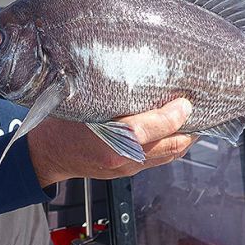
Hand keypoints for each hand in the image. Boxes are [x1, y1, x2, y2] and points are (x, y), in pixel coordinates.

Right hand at [28, 98, 197, 187]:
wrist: (48, 154)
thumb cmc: (59, 124)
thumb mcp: (78, 102)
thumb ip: (105, 93)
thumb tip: (136, 72)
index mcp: (107, 141)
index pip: (149, 130)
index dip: (172, 116)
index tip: (184, 102)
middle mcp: (121, 158)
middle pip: (168, 147)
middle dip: (189, 128)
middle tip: (197, 108)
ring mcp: (126, 169)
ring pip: (168, 156)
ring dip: (184, 138)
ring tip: (193, 118)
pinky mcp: (128, 172)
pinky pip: (159, 160)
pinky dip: (172, 145)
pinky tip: (175, 130)